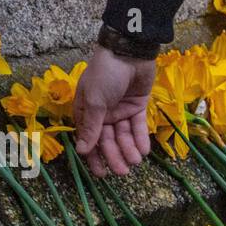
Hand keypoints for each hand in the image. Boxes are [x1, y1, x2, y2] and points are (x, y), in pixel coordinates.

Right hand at [73, 43, 154, 176]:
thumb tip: (81, 151)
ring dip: (128, 149)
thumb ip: (91, 127)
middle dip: (115, 156)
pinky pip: (137, 126)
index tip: (101, 173)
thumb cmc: (105, 74)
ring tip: (135, 161)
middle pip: (108, 141)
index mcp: (87, 112)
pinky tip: (144, 150)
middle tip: (122, 171)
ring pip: (124, 135)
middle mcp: (103, 114)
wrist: (129, 51)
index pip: (89, 140)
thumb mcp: (94, 100)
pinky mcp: (137, 106)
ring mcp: (120, 110)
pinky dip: (140, 138)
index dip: (94, 157)